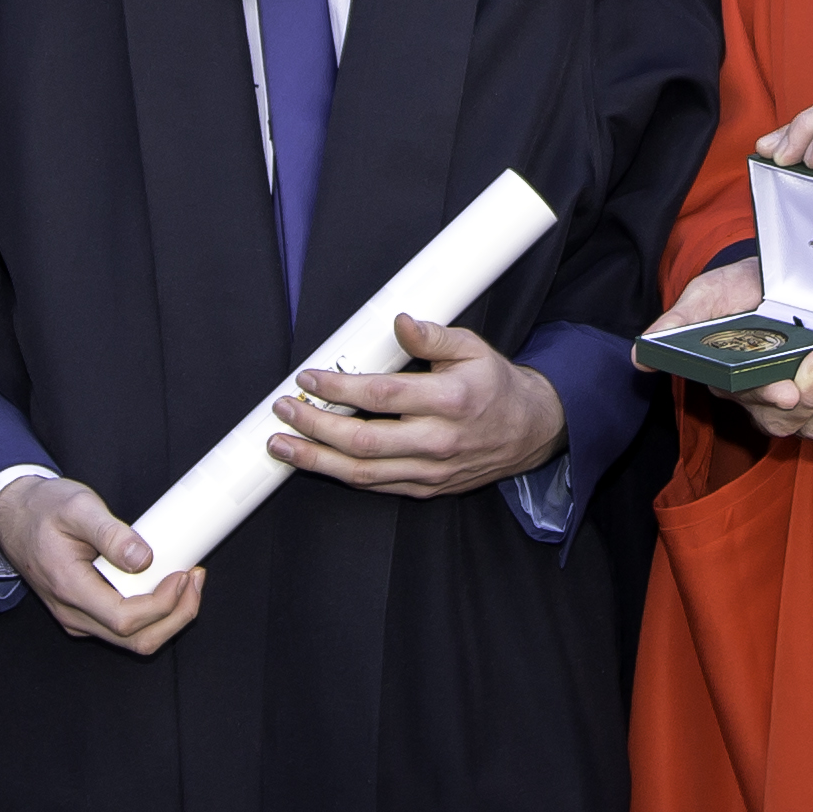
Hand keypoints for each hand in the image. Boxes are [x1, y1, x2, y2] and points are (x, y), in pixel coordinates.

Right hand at [0, 474, 204, 654]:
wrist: (13, 515)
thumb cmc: (43, 509)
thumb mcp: (78, 506)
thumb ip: (111, 533)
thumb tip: (144, 558)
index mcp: (69, 588)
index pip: (125, 618)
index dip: (162, 604)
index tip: (182, 574)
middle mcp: (73, 613)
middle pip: (135, 639)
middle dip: (176, 616)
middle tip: (195, 580)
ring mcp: (79, 617)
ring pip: (133, 639)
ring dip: (169, 618)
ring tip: (189, 582)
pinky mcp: (86, 613)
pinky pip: (125, 628)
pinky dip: (154, 614)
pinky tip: (167, 586)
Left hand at [269, 316, 565, 496]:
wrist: (529, 430)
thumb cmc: (495, 386)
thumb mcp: (471, 347)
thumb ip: (432, 335)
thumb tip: (400, 322)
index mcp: (451, 401)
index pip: (382, 396)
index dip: (338, 389)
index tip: (308, 379)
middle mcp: (439, 441)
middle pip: (364, 442)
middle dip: (315, 428)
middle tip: (284, 412)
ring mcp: (432, 470)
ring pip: (364, 473)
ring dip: (317, 461)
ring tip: (283, 446)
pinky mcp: (428, 488)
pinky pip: (378, 486)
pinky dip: (342, 475)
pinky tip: (318, 462)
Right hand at [647, 257, 812, 438]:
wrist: (783, 269)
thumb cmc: (737, 288)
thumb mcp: (705, 297)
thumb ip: (677, 325)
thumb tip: (639, 358)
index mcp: (733, 383)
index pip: (750, 402)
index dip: (769, 399)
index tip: (788, 390)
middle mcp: (769, 397)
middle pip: (792, 421)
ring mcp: (807, 393)